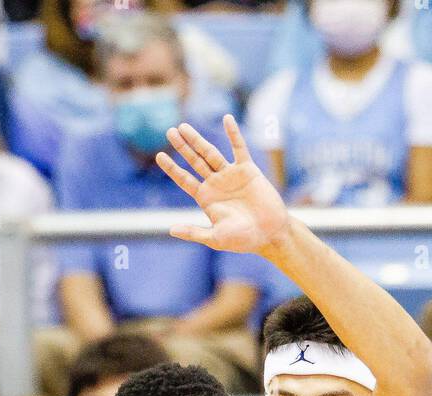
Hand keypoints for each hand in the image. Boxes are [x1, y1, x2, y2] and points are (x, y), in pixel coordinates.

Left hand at [155, 114, 289, 254]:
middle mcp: (216, 184)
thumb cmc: (244, 240)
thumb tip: (171, 230)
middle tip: (169, 131)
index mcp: (206, 199)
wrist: (271, 234)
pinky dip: (233, 133)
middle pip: (195, 161)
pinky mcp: (248, 170)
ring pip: (211, 152)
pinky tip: (227, 119)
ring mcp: (231, 175)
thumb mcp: (216, 238)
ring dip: (197, 140)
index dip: (172, 168)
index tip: (159, 155)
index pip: (185, 180)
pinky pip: (239, 148)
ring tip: (184, 126)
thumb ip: (194, 232)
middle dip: (182, 147)